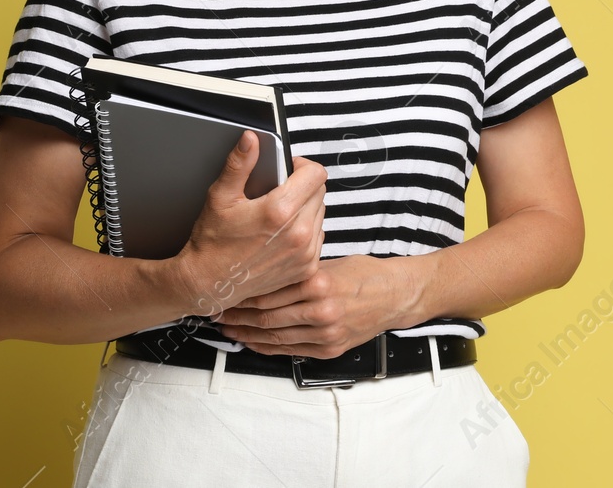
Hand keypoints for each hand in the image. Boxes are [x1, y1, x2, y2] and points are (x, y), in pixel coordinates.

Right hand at [168, 131, 327, 316]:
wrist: (208, 283)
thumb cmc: (212, 241)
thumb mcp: (220, 197)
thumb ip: (239, 164)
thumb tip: (251, 139)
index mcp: (279, 211)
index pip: (316, 174)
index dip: (303, 166)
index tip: (288, 169)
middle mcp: (298, 234)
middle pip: (319, 192)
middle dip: (302, 186)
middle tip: (278, 192)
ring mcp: (305, 253)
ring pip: (320, 214)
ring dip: (305, 208)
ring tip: (279, 214)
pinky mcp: (307, 269)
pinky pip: (318, 237)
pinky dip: (306, 231)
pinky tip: (283, 233)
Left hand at [214, 254, 417, 358]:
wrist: (395, 296)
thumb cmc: (363, 274)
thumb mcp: (329, 262)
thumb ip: (298, 271)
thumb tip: (262, 271)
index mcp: (318, 283)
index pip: (268, 292)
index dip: (242, 294)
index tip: (225, 290)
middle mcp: (320, 310)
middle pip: (266, 317)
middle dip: (237, 316)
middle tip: (217, 311)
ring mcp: (325, 333)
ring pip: (274, 336)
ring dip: (246, 334)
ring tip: (227, 329)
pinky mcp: (329, 349)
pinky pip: (289, 350)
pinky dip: (266, 347)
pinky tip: (251, 342)